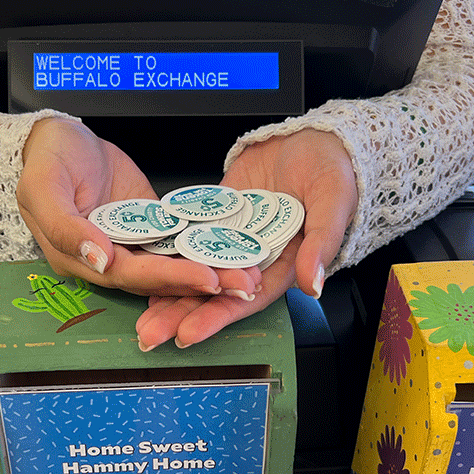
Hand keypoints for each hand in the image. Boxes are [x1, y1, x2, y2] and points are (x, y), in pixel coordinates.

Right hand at [17, 117, 258, 297]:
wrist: (59, 137)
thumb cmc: (46, 160)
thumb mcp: (43, 188)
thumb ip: (65, 227)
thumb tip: (99, 259)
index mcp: (79, 259)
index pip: (129, 275)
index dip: (168, 278)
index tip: (205, 278)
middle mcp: (107, 260)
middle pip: (158, 278)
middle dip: (201, 281)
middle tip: (241, 281)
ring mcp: (130, 244)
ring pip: (172, 264)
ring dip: (209, 269)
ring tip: (246, 272)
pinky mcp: (148, 227)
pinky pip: (177, 240)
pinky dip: (204, 247)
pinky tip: (233, 248)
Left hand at [136, 128, 356, 349]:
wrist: (318, 139)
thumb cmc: (334, 173)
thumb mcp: (333, 204)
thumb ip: (320, 245)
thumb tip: (312, 285)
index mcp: (282, 266)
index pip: (244, 299)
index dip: (216, 317)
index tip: (187, 334)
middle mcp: (252, 258)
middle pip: (212, 293)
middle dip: (180, 314)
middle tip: (148, 334)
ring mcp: (230, 237)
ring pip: (193, 269)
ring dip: (166, 291)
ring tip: (139, 315)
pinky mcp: (215, 214)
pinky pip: (186, 234)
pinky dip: (165, 251)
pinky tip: (139, 264)